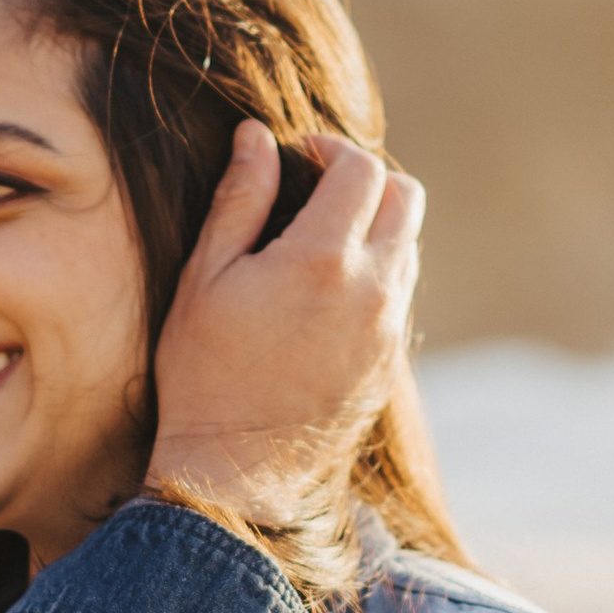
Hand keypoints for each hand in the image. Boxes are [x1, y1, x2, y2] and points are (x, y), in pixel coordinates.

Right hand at [148, 124, 424, 526]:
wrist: (235, 475)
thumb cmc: (204, 374)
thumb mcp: (205, 278)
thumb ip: (239, 200)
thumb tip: (256, 137)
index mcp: (325, 259)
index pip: (362, 168)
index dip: (329, 149)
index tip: (297, 158)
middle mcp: (374, 290)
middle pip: (406, 198)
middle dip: (365, 180)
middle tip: (315, 190)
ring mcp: (388, 330)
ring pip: (409, 246)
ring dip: (374, 227)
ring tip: (318, 242)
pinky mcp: (389, 363)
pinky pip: (399, 295)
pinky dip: (374, 274)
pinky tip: (324, 294)